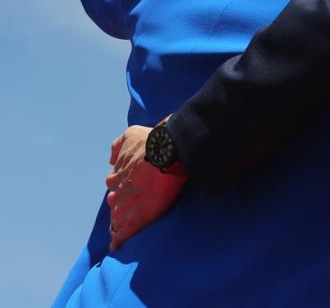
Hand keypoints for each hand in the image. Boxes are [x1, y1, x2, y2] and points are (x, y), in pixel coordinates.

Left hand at [105, 125, 186, 250]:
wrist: (166, 153)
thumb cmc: (151, 143)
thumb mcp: (130, 135)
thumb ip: (118, 146)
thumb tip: (111, 157)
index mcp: (116, 176)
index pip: (115, 187)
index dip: (123, 189)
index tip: (132, 191)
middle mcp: (116, 192)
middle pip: (115, 203)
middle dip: (122, 206)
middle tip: (135, 208)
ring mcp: (124, 207)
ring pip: (117, 220)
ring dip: (120, 224)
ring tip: (126, 229)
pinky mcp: (134, 220)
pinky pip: (121, 235)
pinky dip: (119, 241)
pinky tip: (118, 246)